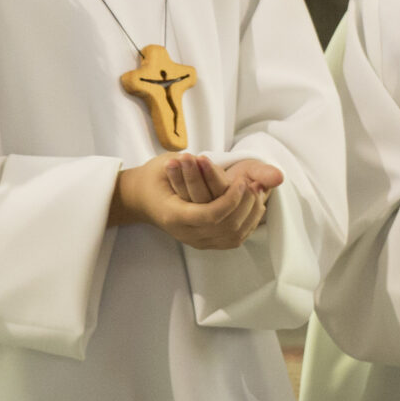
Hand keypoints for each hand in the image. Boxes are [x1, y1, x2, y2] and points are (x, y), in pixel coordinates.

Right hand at [112, 154, 271, 250]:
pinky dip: (248, 223)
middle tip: (254, 184)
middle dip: (246, 205)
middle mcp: (186, 233)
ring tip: (257, 191)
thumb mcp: (166, 162)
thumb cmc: (154, 178)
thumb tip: (204, 158)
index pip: (210, 215)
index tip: (242, 180)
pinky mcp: (205, 242)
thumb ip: (187, 161)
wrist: (142, 199)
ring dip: (251, 214)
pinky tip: (254, 204)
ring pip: (233, 236)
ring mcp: (196, 241)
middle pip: (226, 227)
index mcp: (174, 215)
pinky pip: (233, 240)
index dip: (231, 199)